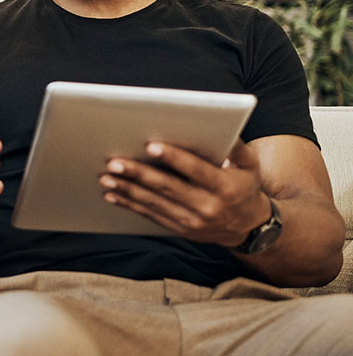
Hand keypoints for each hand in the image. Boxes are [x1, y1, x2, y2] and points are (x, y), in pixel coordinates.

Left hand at [97, 140, 270, 246]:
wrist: (249, 227)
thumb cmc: (244, 186)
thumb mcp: (249, 165)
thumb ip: (236, 147)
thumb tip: (221, 126)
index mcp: (224, 187)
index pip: (195, 170)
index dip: (173, 158)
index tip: (150, 146)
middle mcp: (207, 206)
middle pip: (168, 187)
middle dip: (138, 174)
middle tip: (114, 162)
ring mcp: (191, 221)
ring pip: (154, 203)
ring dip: (127, 190)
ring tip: (106, 177)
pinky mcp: (180, 229)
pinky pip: (151, 215)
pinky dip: (129, 205)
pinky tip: (112, 195)